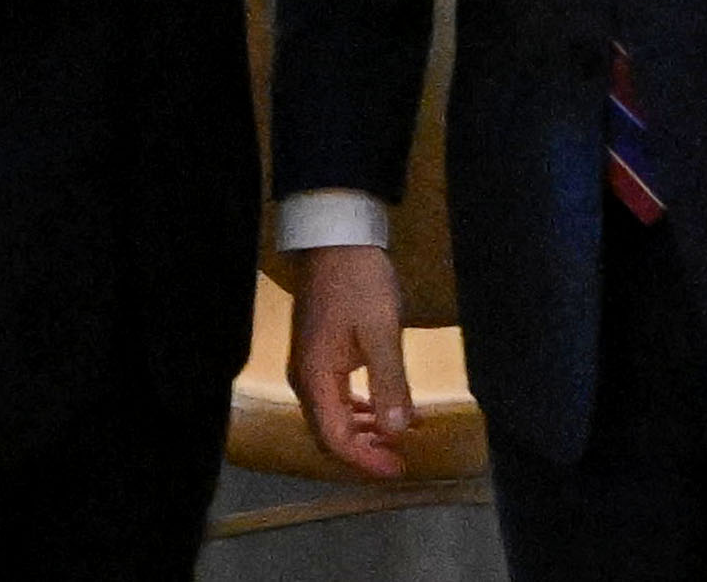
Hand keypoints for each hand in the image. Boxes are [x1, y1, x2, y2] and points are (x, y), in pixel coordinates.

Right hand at [286, 243, 418, 479]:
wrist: (336, 238)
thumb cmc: (359, 282)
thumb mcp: (381, 331)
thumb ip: (389, 382)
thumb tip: (397, 430)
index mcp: (316, 377)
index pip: (335, 438)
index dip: (366, 460)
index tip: (398, 468)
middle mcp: (305, 378)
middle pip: (329, 433)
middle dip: (364, 452)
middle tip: (400, 461)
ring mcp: (310, 365)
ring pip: (333, 416)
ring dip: (363, 432)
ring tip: (397, 440)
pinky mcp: (320, 353)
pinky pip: (337, 396)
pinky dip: (360, 409)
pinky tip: (384, 408)